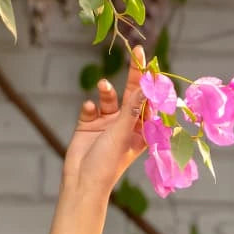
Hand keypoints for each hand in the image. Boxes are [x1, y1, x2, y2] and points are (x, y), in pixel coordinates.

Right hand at [63, 45, 147, 195]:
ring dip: (107, 91)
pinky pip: (91, 108)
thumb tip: (145, 87)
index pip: (148, 104)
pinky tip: (88, 109)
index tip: (152, 64)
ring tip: (103, 86)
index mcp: (140, 132)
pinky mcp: (88, 125)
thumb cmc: (107, 164)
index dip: (150, 84)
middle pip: (131, 96)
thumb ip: (132, 109)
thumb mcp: (122, 133)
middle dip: (133, 75)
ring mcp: (107, 125)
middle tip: (136, 52)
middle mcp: (125, 127)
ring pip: (109, 99)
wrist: (81, 181)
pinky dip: (89, 106)